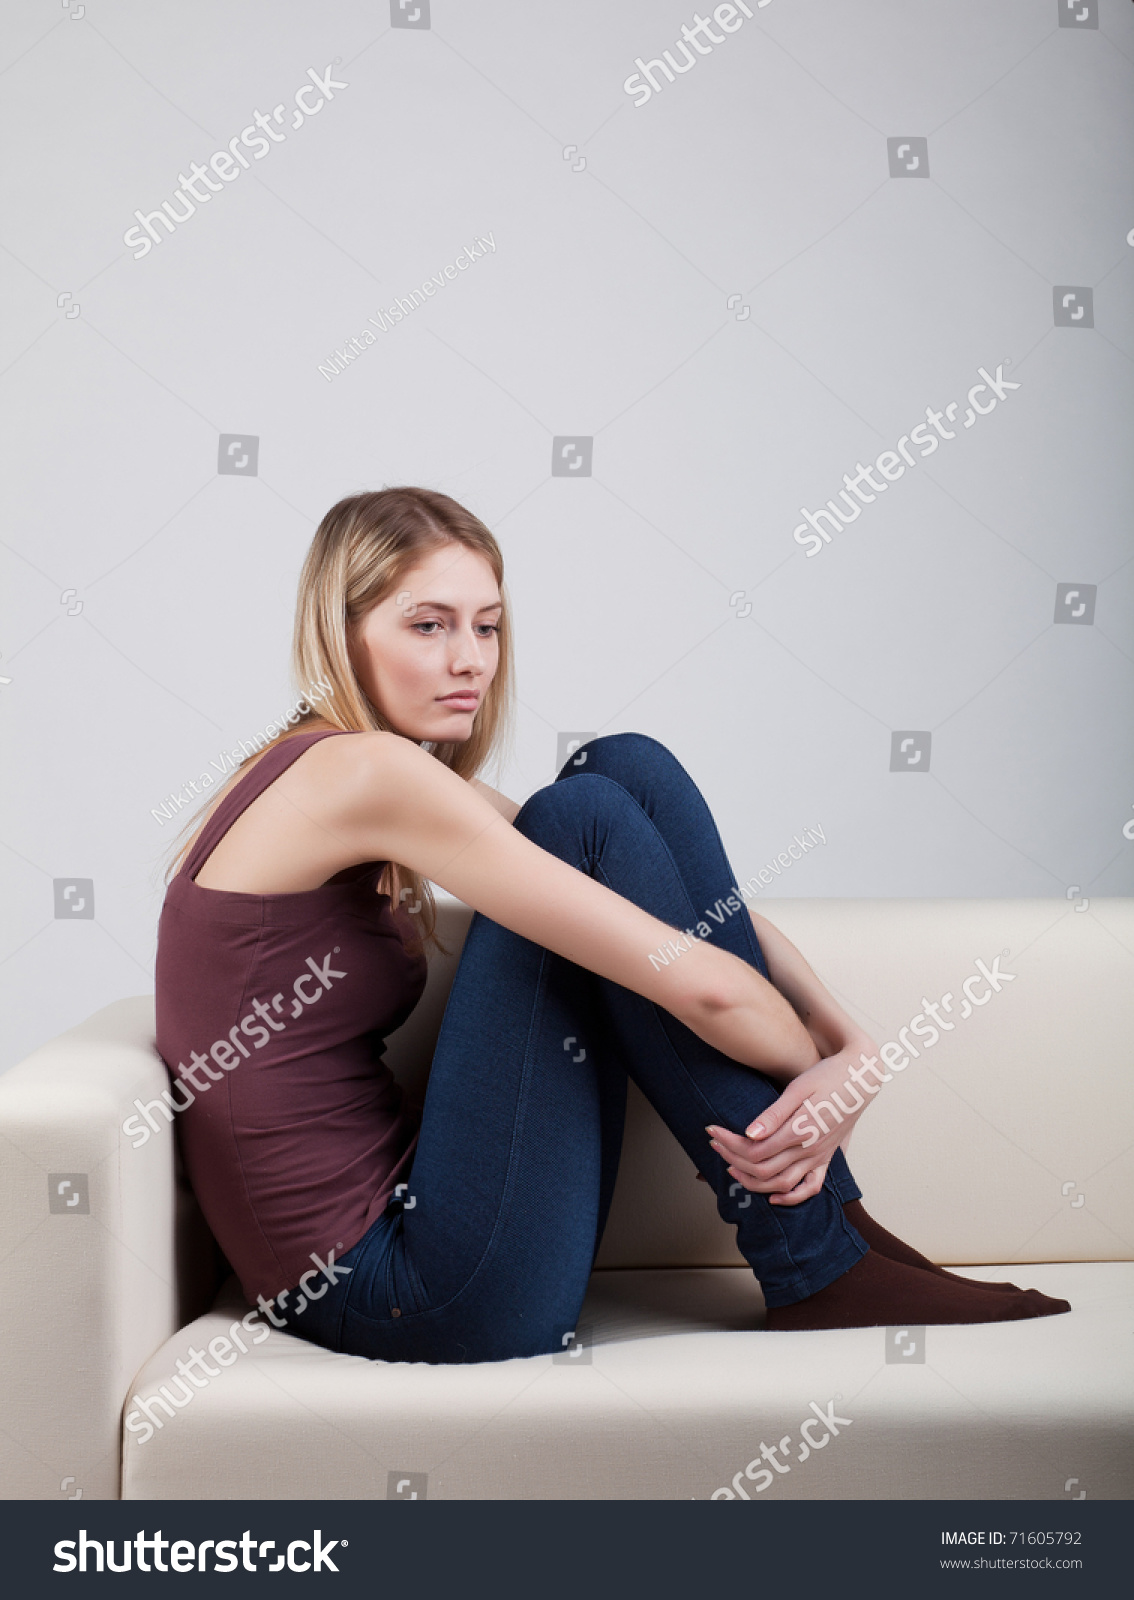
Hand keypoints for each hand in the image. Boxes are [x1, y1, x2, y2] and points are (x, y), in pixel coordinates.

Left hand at [706, 1041, 879, 1207]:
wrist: (860, 1076)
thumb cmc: (827, 1076)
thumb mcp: (799, 1088)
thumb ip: (774, 1114)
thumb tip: (749, 1134)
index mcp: (801, 1130)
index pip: (756, 1150)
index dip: (730, 1144)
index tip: (712, 1131)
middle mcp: (811, 1149)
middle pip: (763, 1168)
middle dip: (733, 1160)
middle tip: (714, 1145)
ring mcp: (820, 1157)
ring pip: (782, 1184)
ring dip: (753, 1181)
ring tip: (731, 1168)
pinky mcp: (827, 1159)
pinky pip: (811, 1188)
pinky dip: (791, 1198)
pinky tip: (773, 1197)